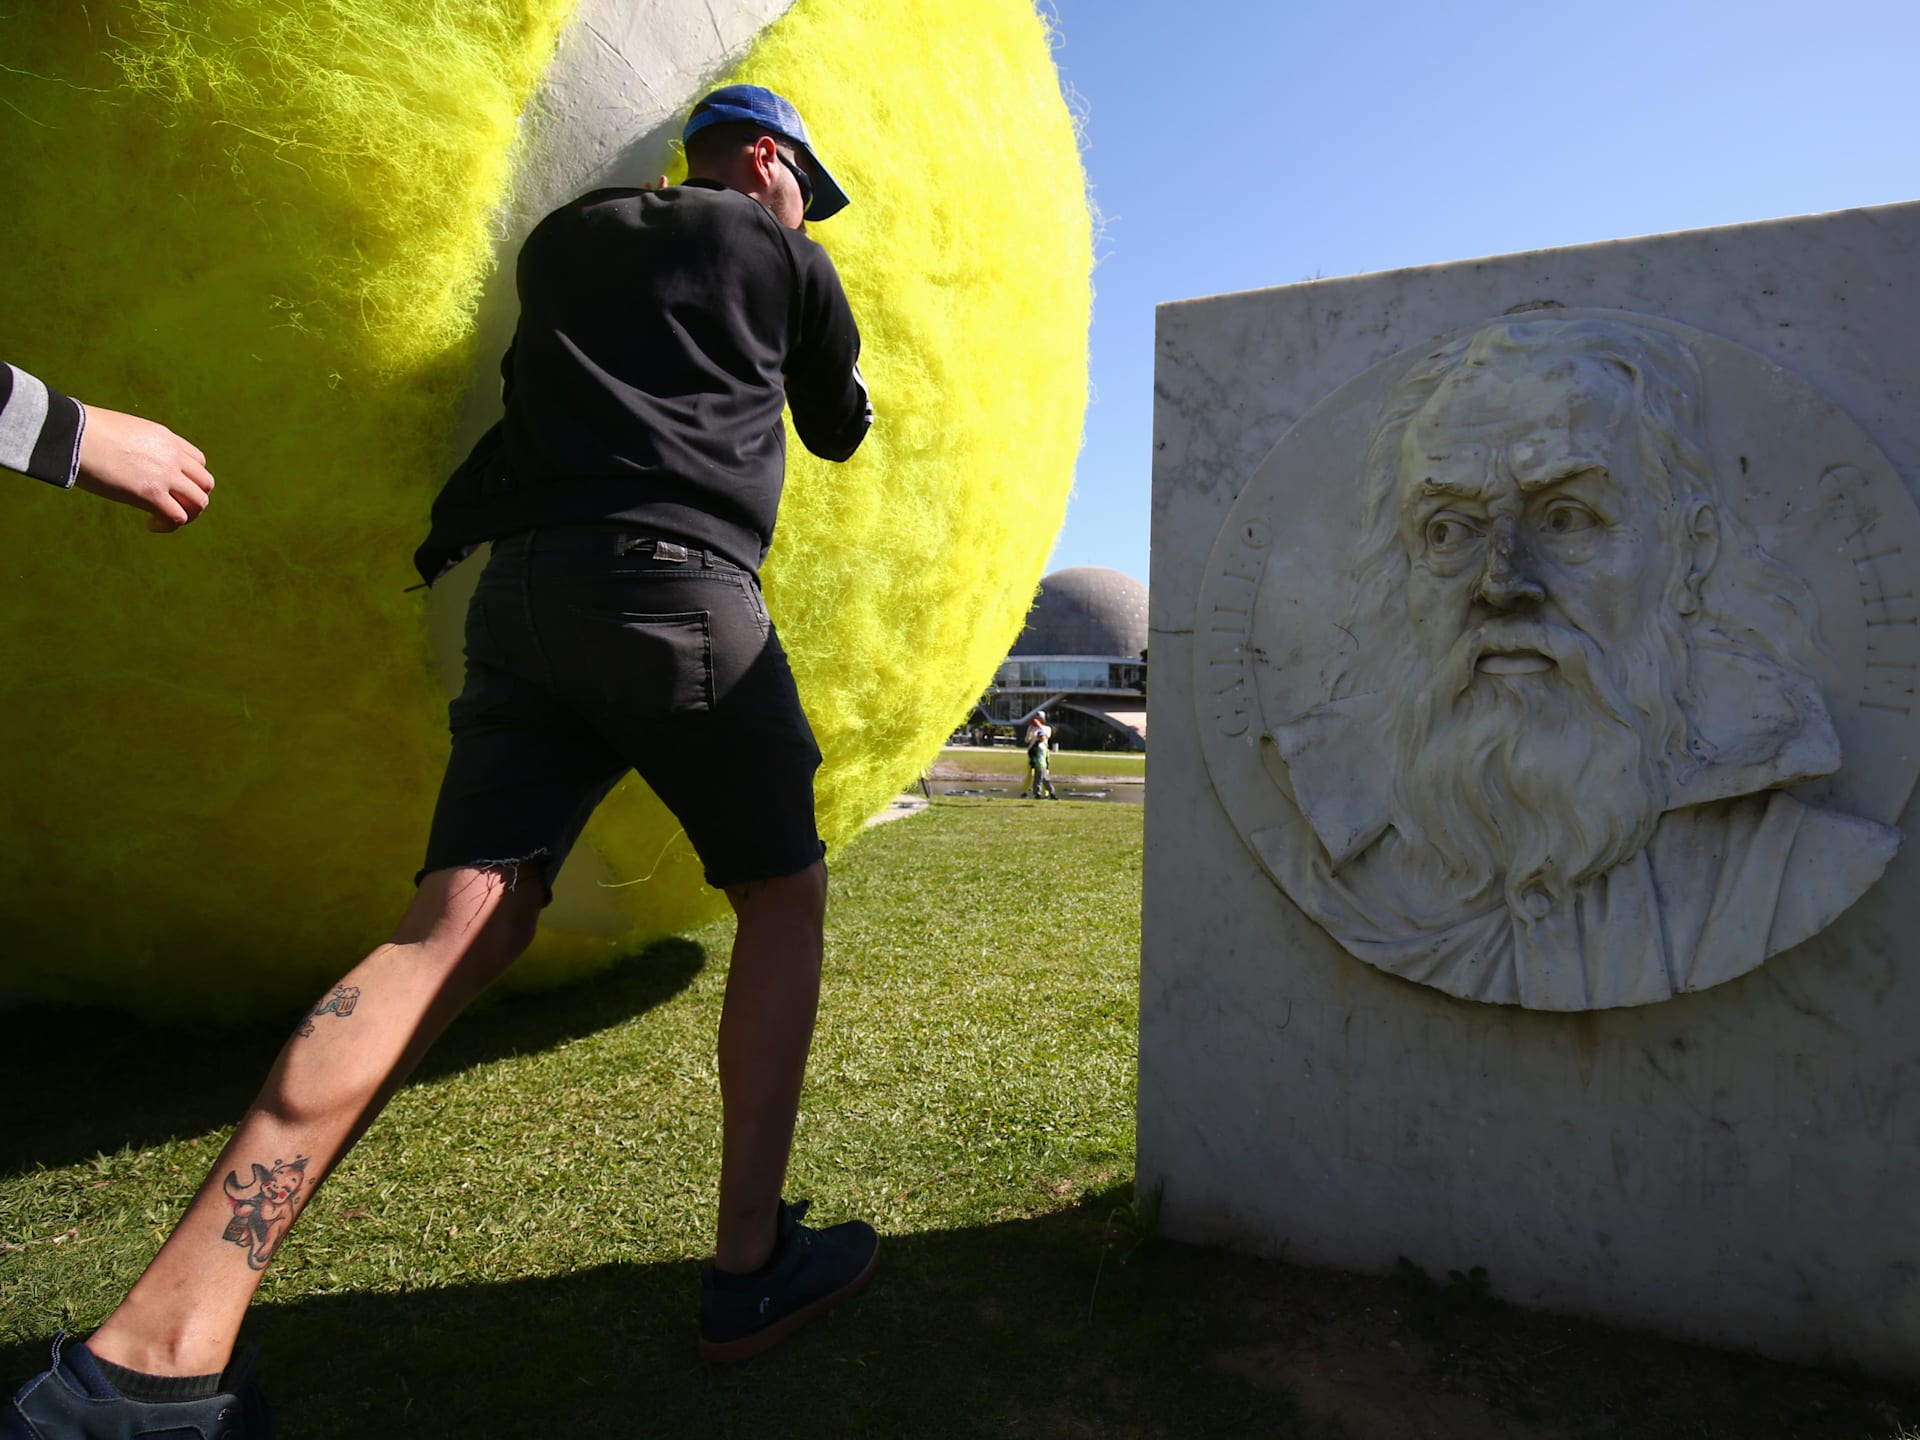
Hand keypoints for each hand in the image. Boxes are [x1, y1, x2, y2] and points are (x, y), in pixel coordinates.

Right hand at [75, 404, 215, 531]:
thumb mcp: (125, 431)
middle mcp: (172, 456)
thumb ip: (139, 445)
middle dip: (192, 499)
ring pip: (198, 503)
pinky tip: (151, 524)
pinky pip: (177, 518)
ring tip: (162, 518)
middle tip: (171, 507)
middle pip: (205, 484)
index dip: (189, 478)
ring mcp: (164, 475)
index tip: (170, 487)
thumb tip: (129, 458)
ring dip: (186, 515)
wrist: (72, 433)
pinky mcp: (150, 494)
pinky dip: (168, 525)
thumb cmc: (86, 432)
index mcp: (166, 438)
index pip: (198, 461)